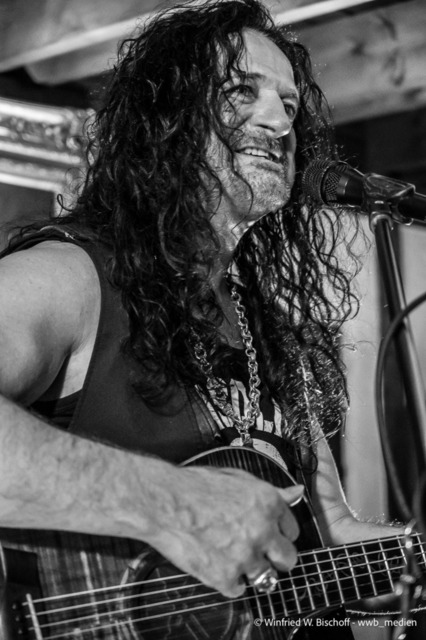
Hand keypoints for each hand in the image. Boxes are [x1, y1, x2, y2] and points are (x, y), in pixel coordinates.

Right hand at [147, 465, 302, 597]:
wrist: (165, 501)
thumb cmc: (196, 486)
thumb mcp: (238, 478)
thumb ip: (271, 491)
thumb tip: (296, 493)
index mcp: (268, 504)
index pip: (292, 530)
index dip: (279, 532)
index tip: (271, 534)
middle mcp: (262, 531)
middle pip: (288, 559)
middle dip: (277, 557)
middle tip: (261, 553)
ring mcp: (245, 557)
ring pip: (267, 578)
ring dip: (253, 570)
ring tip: (235, 559)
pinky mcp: (225, 577)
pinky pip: (238, 590)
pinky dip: (229, 581)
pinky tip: (218, 565)